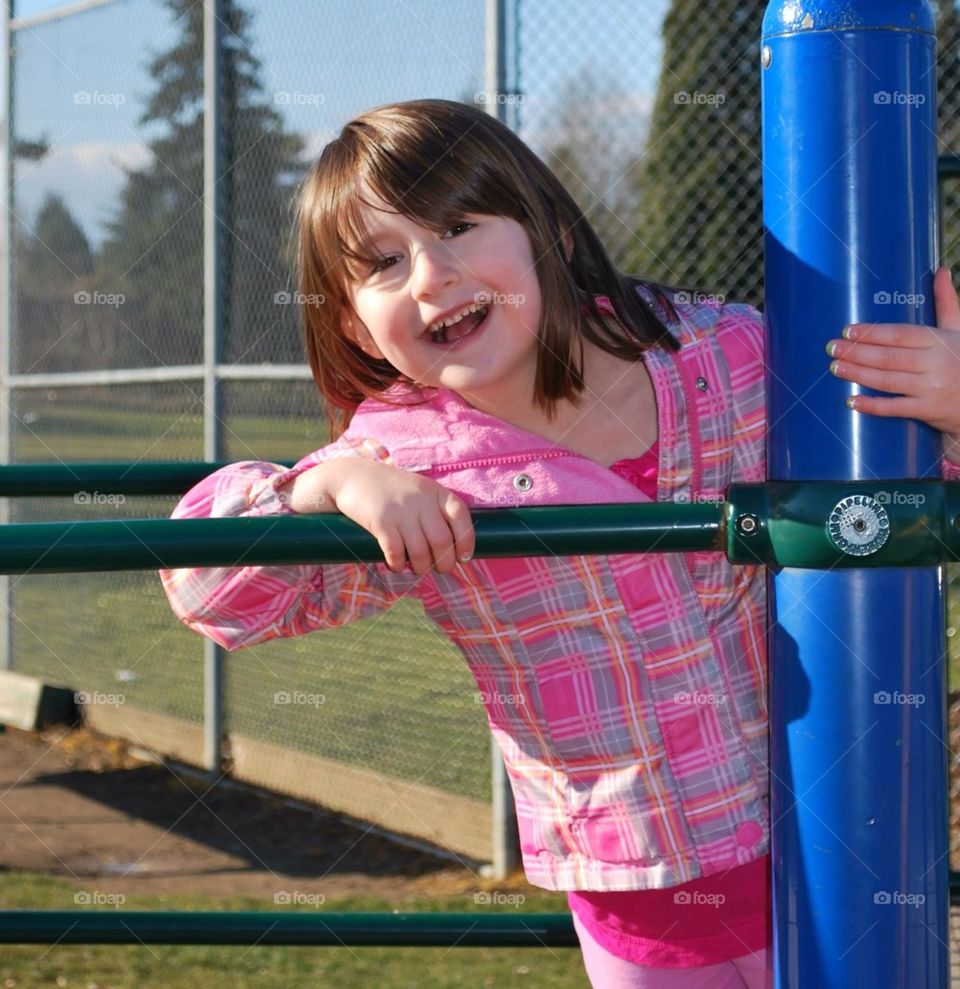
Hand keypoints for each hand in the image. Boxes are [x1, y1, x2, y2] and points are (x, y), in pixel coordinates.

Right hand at [324, 459, 474, 575]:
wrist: (352, 477)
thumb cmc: (391, 490)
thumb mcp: (419, 491)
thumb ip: (436, 511)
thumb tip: (453, 549)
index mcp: (435, 491)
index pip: (461, 516)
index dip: (466, 540)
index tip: (464, 557)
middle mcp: (421, 499)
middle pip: (442, 541)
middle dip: (444, 563)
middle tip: (439, 569)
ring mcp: (401, 510)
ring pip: (420, 552)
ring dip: (420, 568)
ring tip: (416, 569)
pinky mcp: (381, 521)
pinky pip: (396, 553)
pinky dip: (398, 565)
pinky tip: (396, 565)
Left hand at [824, 265, 959, 450]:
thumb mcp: (959, 329)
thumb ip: (947, 302)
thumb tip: (941, 270)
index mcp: (939, 341)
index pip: (900, 335)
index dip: (873, 333)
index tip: (847, 330)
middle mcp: (935, 364)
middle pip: (889, 357)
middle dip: (858, 352)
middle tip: (832, 348)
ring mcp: (931, 388)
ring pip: (888, 380)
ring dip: (859, 374)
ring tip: (835, 368)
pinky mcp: (927, 410)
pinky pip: (896, 408)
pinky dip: (873, 406)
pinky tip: (852, 401)